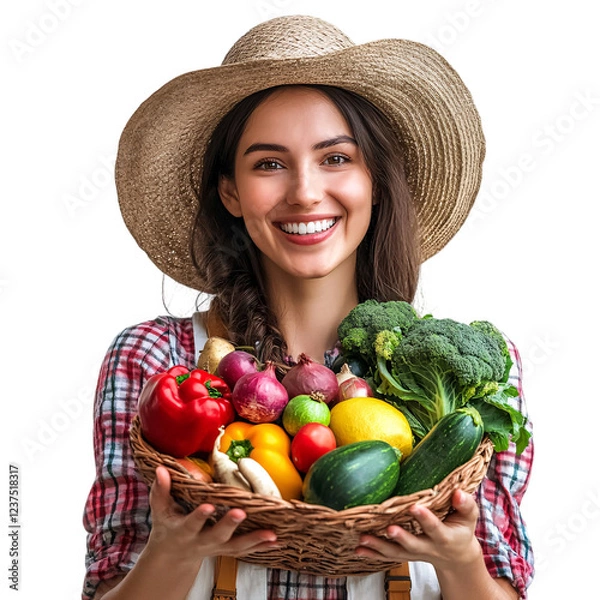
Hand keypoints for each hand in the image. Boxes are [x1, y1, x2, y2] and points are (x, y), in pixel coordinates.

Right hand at [147, 466, 279, 563]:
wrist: (174, 555)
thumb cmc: (168, 526)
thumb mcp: (160, 510)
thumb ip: (161, 490)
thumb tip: (162, 469)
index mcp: (184, 531)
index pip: (191, 523)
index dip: (200, 516)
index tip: (209, 506)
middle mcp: (202, 542)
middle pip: (217, 536)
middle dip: (229, 525)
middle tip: (241, 513)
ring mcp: (217, 548)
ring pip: (236, 547)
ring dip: (255, 540)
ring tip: (271, 534)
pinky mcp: (228, 550)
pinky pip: (246, 550)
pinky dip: (262, 546)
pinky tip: (277, 540)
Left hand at [356, 489, 481, 570]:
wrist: (456, 557)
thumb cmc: (461, 531)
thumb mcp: (469, 519)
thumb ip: (465, 505)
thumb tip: (457, 492)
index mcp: (445, 537)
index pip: (435, 528)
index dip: (426, 518)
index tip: (415, 507)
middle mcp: (429, 548)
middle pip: (413, 545)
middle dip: (401, 537)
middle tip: (389, 529)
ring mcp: (415, 554)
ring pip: (396, 553)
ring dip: (379, 547)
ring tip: (363, 539)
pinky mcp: (405, 556)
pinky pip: (387, 556)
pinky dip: (372, 554)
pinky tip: (358, 549)